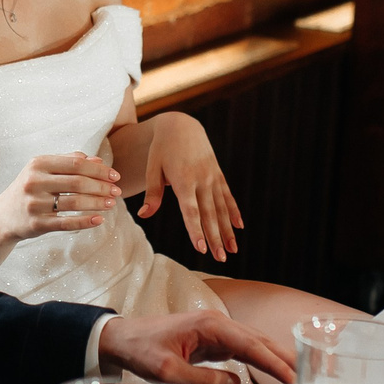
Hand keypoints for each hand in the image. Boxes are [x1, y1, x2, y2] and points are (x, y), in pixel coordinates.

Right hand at [0, 151, 120, 241]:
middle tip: (117, 191)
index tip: (115, 176)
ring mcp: (34, 204)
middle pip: (77, 183)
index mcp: (38, 164)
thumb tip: (99, 161)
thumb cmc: (29, 189)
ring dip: (97, 204)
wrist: (2, 216)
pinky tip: (99, 220)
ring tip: (111, 204)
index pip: (76, 164)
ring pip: (74, 203)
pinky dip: (85, 222)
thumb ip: (69, 162)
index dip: (99, 170)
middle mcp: (34, 182)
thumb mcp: (43, 170)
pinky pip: (66, 223)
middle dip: (101, 187)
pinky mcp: (36, 224)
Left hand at [97, 311, 294, 383]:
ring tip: (297, 374)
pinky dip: (258, 360)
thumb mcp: (168, 371)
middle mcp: (216, 323)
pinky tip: (271, 371)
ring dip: (274, 357)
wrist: (121, 339)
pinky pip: (241, 350)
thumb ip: (202, 379)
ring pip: (253, 343)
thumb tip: (234, 382)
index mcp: (208, 325)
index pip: (250, 344)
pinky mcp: (211, 340)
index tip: (292, 376)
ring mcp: (215, 331)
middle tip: (308, 374)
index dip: (273, 362)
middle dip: (283, 356)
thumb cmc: (141, 351)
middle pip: (258, 339)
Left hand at [135, 112, 242, 261]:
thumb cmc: (161, 149)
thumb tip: (144, 215)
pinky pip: (228, 196)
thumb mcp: (152, 168)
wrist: (181, 125)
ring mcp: (212, 177)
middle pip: (209, 214)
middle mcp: (201, 180)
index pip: (191, 211)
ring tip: (233, 250)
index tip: (201, 248)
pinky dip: (234, 212)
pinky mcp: (218, 174)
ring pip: (221, 208)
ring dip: (227, 230)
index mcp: (183, 180)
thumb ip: (152, 193)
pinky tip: (239, 227)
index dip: (196, 230)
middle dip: (215, 238)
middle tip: (221, 258)